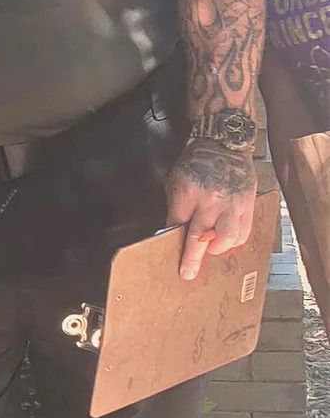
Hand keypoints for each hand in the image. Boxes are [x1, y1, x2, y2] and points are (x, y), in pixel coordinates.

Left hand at [166, 139, 256, 280]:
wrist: (223, 145)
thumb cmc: (196, 163)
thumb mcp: (175, 182)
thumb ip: (175, 208)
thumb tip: (171, 232)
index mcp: (188, 192)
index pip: (177, 224)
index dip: (172, 242)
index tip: (169, 256)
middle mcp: (211, 200)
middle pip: (200, 236)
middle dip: (192, 257)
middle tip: (187, 273)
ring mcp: (232, 204)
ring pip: (227, 237)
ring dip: (218, 249)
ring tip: (210, 252)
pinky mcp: (248, 205)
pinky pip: (244, 231)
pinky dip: (234, 241)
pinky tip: (226, 242)